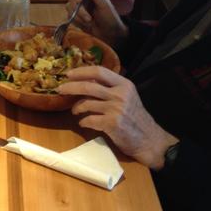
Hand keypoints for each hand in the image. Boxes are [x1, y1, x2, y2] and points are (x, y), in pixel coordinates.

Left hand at [57, 66, 177, 169]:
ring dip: (76, 107)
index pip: (99, 71)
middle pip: (89, 86)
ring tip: (75, 111)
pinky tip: (84, 123)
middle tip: (61, 89)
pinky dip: (83, 122)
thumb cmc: (135, 117)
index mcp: (124, 84)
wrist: (149, 139)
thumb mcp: (127, 97)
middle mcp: (120, 94)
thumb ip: (110, 88)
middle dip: (71, 87)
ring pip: (86, 103)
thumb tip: (85, 82)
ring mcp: (116, 109)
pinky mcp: (112, 124)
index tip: (69, 74)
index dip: (81, 71)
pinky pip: (89, 120)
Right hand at [67, 0, 128, 48]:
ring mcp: (79, 6)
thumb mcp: (104, 4)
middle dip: (79, 9)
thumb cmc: (110, 17)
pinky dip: (77, 21)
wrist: (110, 34)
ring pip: (69, 7)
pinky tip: (85, 24)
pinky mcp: (75, 15)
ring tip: (89, 22)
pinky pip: (69, 16)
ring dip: (79, 17)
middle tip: (88, 18)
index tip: (79, 1)